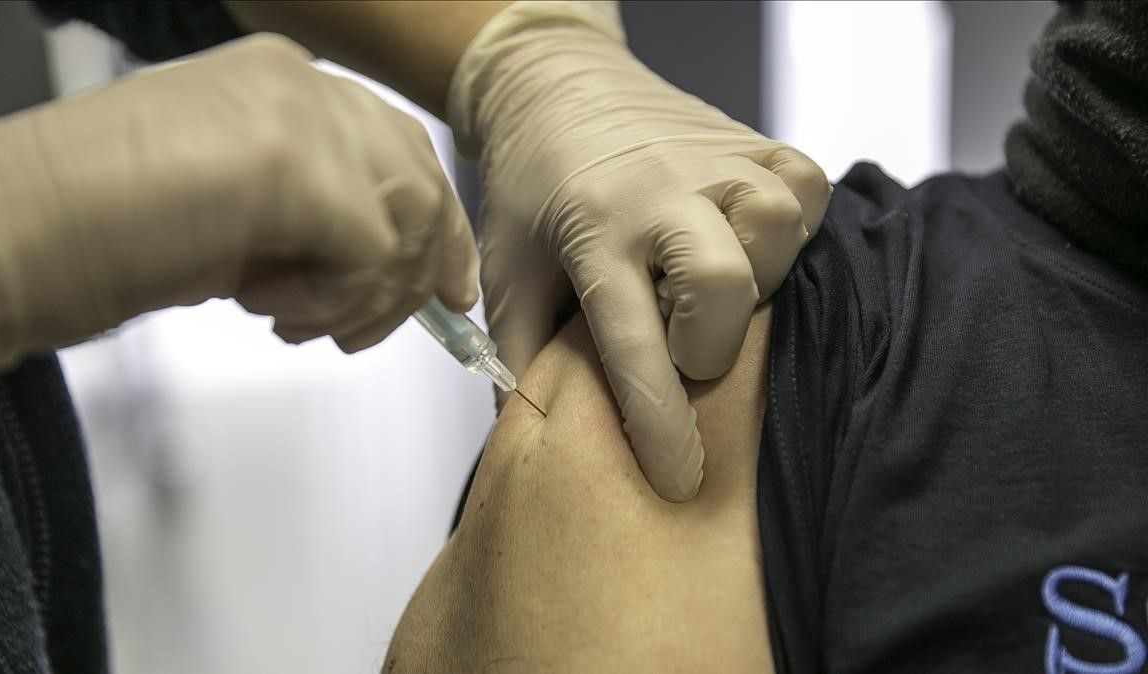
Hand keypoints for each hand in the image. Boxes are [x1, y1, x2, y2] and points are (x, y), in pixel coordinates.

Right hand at [0, 34, 476, 371]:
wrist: (1, 237)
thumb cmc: (94, 233)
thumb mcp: (233, 213)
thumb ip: (311, 218)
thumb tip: (381, 266)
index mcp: (282, 81)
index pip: (397, 148)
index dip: (432, 225)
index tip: (444, 286)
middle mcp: (299, 83)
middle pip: (419, 179)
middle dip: (418, 270)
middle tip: (376, 328)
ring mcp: (299, 116)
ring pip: (407, 220)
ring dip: (369, 296)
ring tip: (303, 323)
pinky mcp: (294, 168)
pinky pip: (373, 255)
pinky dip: (338, 303)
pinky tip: (275, 312)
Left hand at [449, 2, 830, 500]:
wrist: (556, 89)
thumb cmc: (530, 195)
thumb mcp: (507, 276)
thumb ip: (526, 358)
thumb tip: (545, 444)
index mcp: (592, 231)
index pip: (632, 341)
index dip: (660, 422)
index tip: (680, 479)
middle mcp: (660, 190)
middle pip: (723, 283)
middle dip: (709, 344)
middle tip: (681, 344)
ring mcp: (717, 160)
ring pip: (777, 233)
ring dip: (753, 281)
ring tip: (710, 289)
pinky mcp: (756, 142)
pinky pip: (808, 190)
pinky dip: (791, 229)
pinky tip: (748, 244)